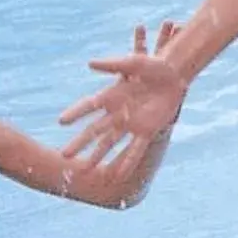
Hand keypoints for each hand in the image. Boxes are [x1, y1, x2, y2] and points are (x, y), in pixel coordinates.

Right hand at [59, 21, 186, 170]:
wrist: (175, 76)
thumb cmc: (152, 66)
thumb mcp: (133, 62)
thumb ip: (113, 65)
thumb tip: (89, 63)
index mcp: (110, 96)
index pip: (88, 106)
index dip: (75, 113)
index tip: (61, 121)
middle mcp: (117, 113)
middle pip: (94, 130)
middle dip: (80, 143)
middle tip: (65, 156)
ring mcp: (131, 124)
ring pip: (110, 143)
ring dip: (98, 156)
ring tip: (85, 170)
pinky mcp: (147, 130)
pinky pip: (136, 149)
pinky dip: (128, 162)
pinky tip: (118, 175)